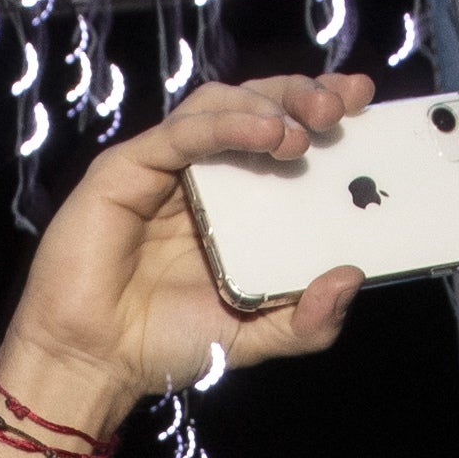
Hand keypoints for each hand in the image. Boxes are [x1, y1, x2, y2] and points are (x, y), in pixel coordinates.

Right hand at [0, 73, 373, 439]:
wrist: (95, 362)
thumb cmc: (165, 344)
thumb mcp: (257, 336)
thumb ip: (307, 320)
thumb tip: (352, 276)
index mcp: (236, 202)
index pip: (282, 136)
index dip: (318, 113)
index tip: (363, 104)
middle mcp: (203, 176)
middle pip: (255, 106)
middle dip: (301, 95)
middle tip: (341, 104)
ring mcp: (164, 168)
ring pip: (218, 104)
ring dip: (267, 104)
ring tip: (304, 129)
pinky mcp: (127, 168)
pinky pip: (181, 133)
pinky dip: (226, 124)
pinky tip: (266, 132)